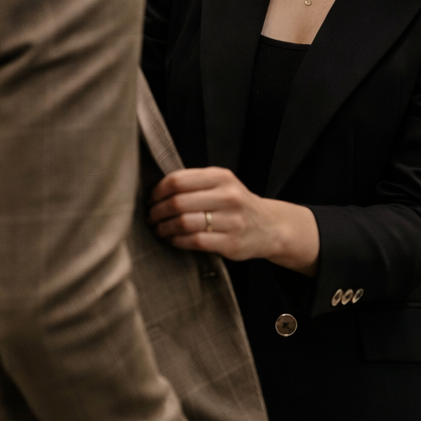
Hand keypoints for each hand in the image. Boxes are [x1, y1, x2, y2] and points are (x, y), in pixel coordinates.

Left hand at [149, 166, 319, 273]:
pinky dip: (177, 241)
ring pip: (183, 223)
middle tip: (151, 217)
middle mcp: (228, 196)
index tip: (152, 200)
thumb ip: (195, 182)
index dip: (158, 192)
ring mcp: (232, 221)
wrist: (269, 227)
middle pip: (178, 202)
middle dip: (157, 212)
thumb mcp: (222, 184)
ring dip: (164, 228)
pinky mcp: (231, 243)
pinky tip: (172, 240)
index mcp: (222, 177)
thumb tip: (157, 191)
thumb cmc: (236, 205)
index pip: (178, 180)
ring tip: (159, 229)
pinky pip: (194, 241)